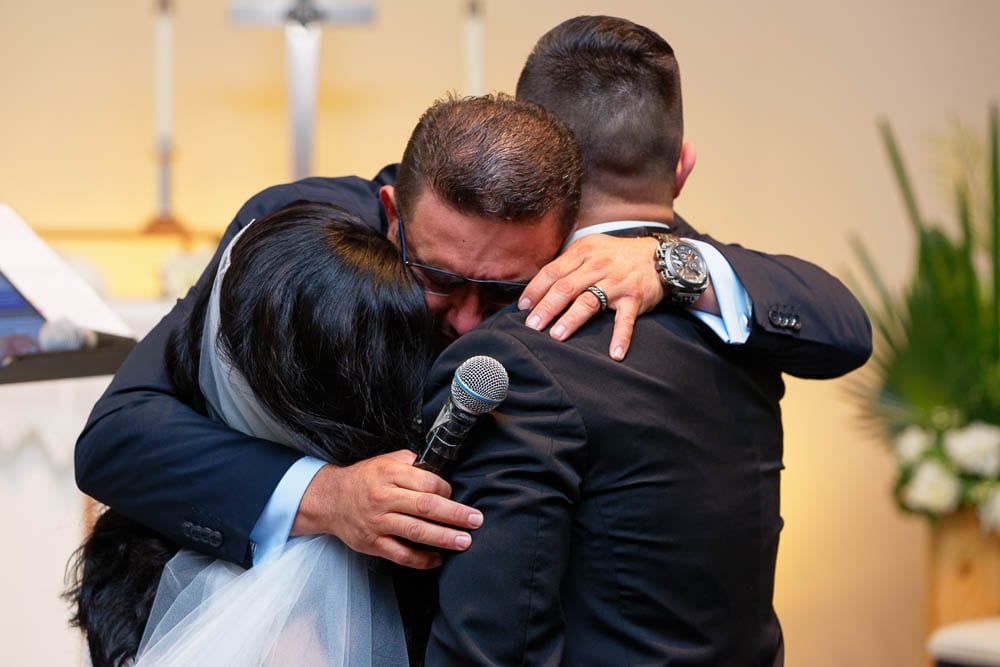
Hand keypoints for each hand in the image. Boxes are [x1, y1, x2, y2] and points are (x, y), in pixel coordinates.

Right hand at [291, 450, 482, 568]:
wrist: (330, 500)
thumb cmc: (364, 479)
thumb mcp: (384, 461)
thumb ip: (410, 463)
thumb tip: (439, 469)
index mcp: (388, 474)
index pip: (425, 483)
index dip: (445, 490)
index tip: (455, 495)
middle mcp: (383, 498)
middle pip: (425, 507)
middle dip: (454, 515)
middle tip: (476, 521)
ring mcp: (377, 523)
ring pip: (415, 532)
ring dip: (443, 538)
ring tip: (464, 542)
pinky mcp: (373, 544)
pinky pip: (401, 554)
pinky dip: (421, 559)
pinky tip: (438, 559)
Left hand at [518, 235, 663, 360]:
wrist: (658, 257)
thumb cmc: (617, 256)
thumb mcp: (591, 250)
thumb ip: (568, 265)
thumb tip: (539, 288)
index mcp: (583, 251)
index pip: (553, 271)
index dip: (536, 290)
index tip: (522, 307)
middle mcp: (599, 265)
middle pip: (566, 287)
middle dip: (546, 308)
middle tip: (532, 325)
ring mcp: (617, 282)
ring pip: (589, 302)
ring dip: (571, 320)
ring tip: (556, 335)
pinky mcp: (634, 298)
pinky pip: (625, 320)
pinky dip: (621, 337)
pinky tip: (614, 353)